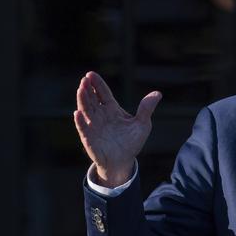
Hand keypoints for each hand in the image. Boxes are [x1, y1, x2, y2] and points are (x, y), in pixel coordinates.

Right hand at [73, 71, 161, 185]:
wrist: (123, 161)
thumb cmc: (131, 142)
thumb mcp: (142, 124)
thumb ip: (146, 109)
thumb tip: (158, 93)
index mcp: (112, 109)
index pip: (103, 93)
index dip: (97, 84)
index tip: (91, 74)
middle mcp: (100, 115)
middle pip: (92, 99)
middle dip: (87, 89)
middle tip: (84, 80)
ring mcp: (93, 126)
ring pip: (86, 111)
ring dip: (82, 101)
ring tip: (80, 90)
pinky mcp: (89, 139)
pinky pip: (84, 129)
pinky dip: (80, 122)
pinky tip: (78, 114)